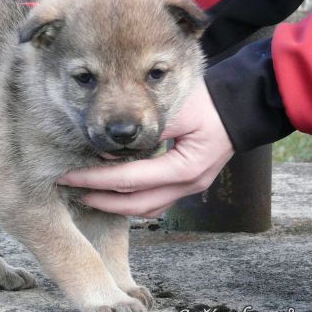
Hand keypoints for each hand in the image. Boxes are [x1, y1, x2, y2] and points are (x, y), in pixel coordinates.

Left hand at [58, 79, 233, 217]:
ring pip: (146, 209)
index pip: (129, 181)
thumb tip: (109, 147)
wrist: (243, 106)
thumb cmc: (209, 103)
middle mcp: (187, 185)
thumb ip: (143, 131)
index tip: (68, 175)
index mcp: (184, 168)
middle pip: (135, 205)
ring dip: (115, 205)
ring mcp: (190, 189)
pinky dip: (132, 201)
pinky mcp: (188, 185)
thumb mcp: (174, 110)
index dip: (95, 180)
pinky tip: (114, 193)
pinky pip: (156, 202)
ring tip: (88, 193)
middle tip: (70, 188)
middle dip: (99, 198)